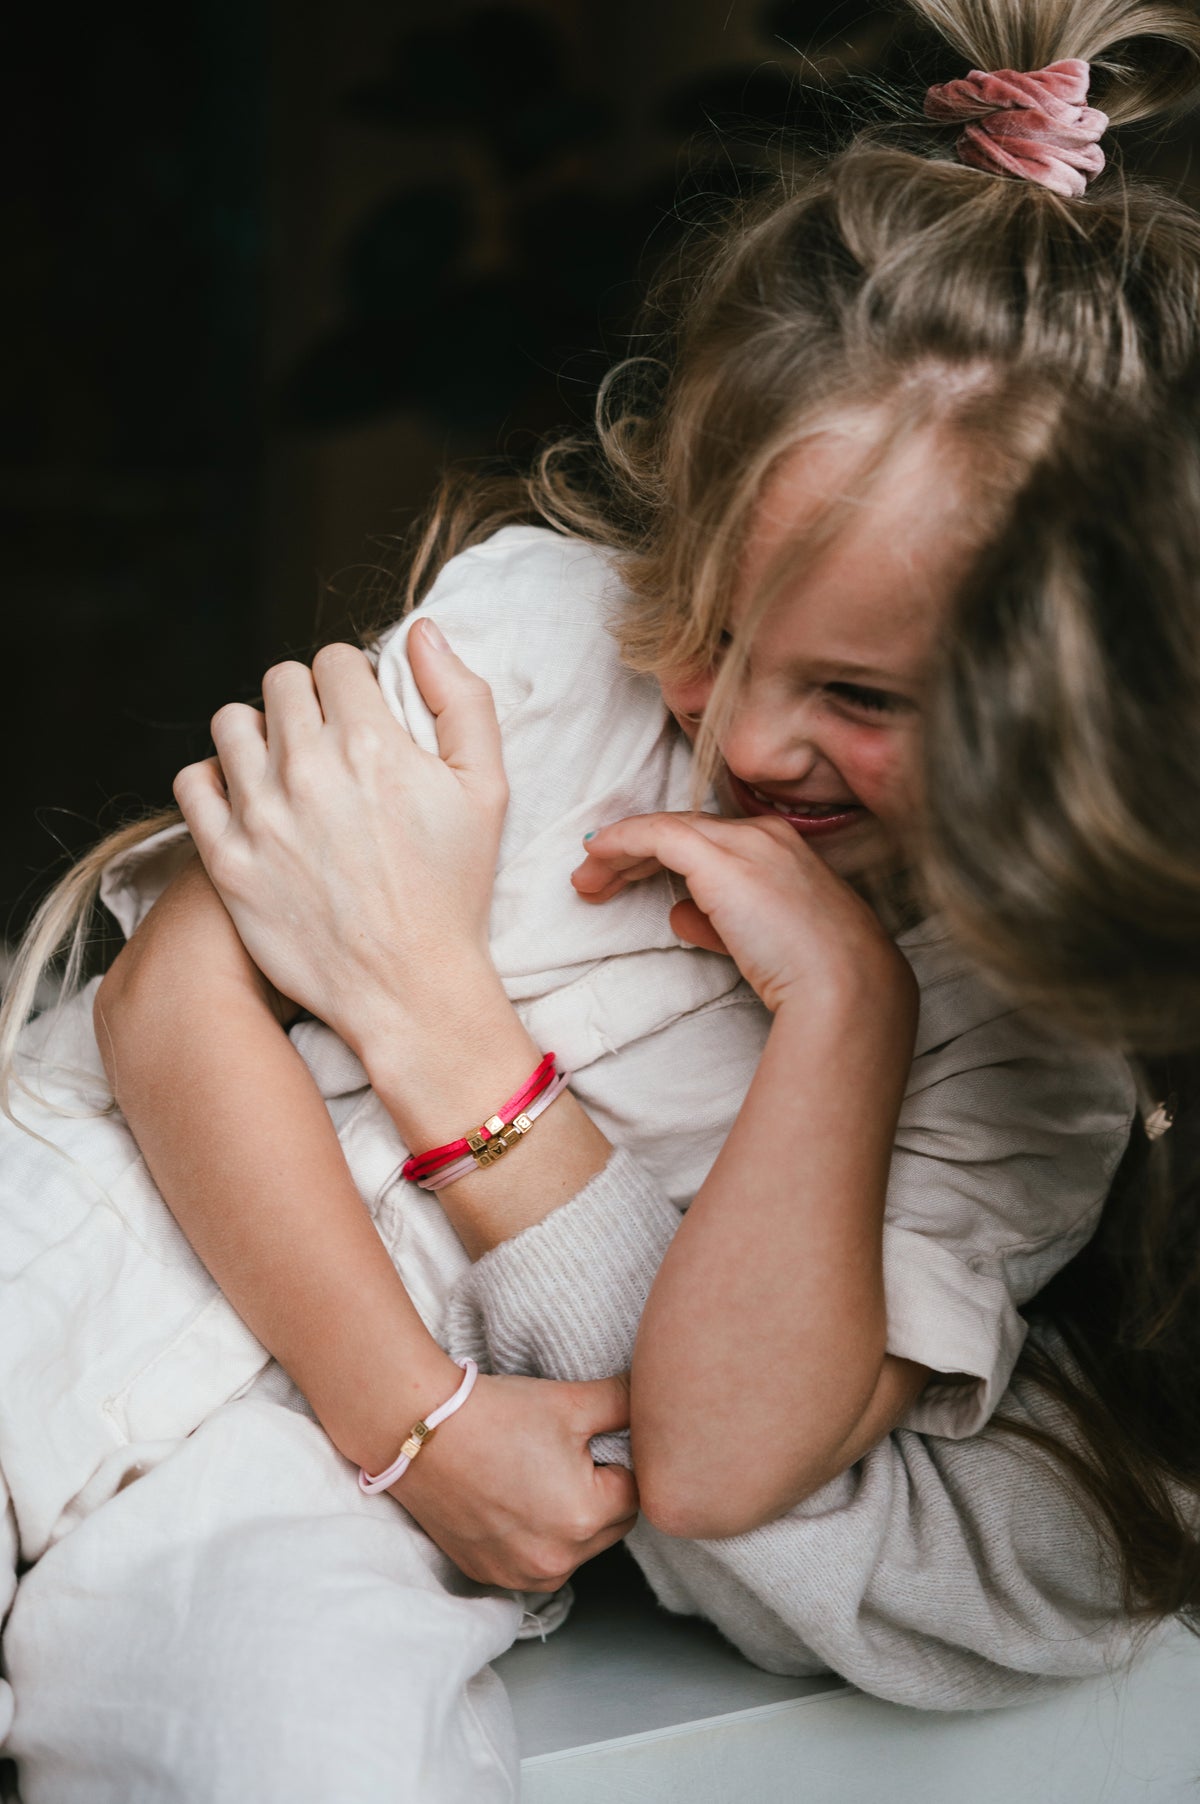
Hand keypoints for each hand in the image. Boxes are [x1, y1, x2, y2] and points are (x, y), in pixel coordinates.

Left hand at [172, 623, 508, 1053]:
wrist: (410, 987)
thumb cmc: (453, 891)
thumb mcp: (487, 788)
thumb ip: (461, 699)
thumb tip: (422, 632)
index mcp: (372, 744)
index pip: (335, 661)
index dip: (352, 682)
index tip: (362, 715)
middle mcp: (308, 770)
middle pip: (279, 681)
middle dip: (306, 700)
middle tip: (327, 742)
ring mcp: (260, 815)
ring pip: (230, 723)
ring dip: (258, 734)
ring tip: (284, 768)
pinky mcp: (227, 860)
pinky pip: (192, 783)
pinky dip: (215, 782)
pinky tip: (249, 802)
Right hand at [399, 1371, 637, 1590]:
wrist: (419, 1430)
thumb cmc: (496, 1413)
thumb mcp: (572, 1401)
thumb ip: (628, 1403)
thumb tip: (657, 1403)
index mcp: (585, 1519)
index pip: (635, 1494)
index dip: (616, 1462)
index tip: (585, 1441)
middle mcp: (556, 1561)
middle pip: (608, 1528)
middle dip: (597, 1494)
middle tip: (560, 1454)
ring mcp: (519, 1575)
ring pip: (574, 1549)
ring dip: (568, 1520)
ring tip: (533, 1474)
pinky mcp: (488, 1575)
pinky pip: (533, 1561)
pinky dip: (532, 1536)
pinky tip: (510, 1498)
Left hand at [571, 811, 913, 1016]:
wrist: (843, 984)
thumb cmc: (815, 976)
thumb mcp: (761, 944)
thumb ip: (718, 924)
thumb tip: (678, 915)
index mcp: (781, 848)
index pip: (708, 841)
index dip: (662, 857)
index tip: (628, 879)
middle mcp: (763, 834)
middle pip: (683, 830)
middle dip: (634, 854)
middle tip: (597, 879)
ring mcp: (743, 842)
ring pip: (665, 829)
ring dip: (620, 854)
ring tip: (587, 882)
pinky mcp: (719, 858)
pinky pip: (655, 836)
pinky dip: (620, 843)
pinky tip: (595, 860)